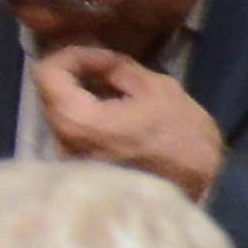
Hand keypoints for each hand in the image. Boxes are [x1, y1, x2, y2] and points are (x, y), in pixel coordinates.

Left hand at [30, 43, 228, 199]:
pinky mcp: (81, 172)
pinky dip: (94, 117)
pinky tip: (122, 118)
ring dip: (88, 97)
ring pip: (66, 113)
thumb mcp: (158, 88)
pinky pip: (77, 133)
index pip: (46, 71)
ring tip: (122, 94)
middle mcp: (60, 142)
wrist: (201, 192)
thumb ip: (117, 66)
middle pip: (53, 93)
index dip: (74, 55)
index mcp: (75, 120)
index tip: (104, 58)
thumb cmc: (182, 139)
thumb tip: (96, 59)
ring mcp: (69, 161)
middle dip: (81, 75)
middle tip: (114, 69)